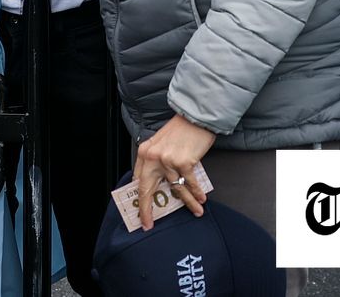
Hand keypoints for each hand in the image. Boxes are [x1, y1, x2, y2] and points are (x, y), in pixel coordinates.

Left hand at [134, 114, 214, 230]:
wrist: (196, 115)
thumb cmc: (181, 129)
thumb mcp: (161, 143)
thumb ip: (156, 162)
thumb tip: (157, 185)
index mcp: (145, 152)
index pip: (138, 181)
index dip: (139, 199)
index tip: (141, 213)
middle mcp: (153, 157)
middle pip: (147, 190)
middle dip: (147, 210)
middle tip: (148, 224)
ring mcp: (168, 160)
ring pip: (175, 190)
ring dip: (187, 203)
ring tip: (196, 211)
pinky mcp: (184, 162)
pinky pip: (189, 184)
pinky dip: (197, 193)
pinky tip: (201, 199)